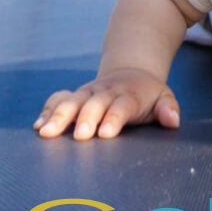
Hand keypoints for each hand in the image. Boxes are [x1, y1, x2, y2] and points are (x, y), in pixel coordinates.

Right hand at [35, 68, 180, 139]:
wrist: (130, 74)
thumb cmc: (148, 96)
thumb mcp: (164, 98)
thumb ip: (168, 109)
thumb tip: (172, 120)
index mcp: (129, 94)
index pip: (122, 106)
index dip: (113, 118)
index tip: (105, 133)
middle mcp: (105, 92)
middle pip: (94, 103)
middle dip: (85, 118)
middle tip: (79, 136)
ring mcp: (87, 93)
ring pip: (71, 101)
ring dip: (59, 116)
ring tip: (46, 133)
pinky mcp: (74, 96)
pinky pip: (58, 100)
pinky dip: (48, 111)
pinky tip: (39, 126)